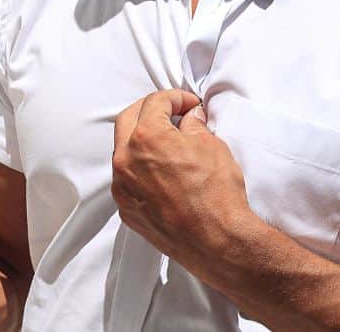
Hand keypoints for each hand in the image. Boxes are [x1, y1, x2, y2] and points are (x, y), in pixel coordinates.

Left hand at [110, 90, 252, 268]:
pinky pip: (126, 178)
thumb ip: (194, 126)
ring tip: (166, 141)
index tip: (189, 104)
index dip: (176, 98)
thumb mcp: (212, 146)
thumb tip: (190, 118)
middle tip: (171, 112)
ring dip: (140, 139)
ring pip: (123, 150)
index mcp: (146, 137)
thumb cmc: (216, 195)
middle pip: (129, 119)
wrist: (216, 242)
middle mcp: (126, 160)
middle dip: (150, 110)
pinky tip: (160, 169)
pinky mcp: (126, 209)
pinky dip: (139, 167)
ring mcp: (123, 187)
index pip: (154, 102)